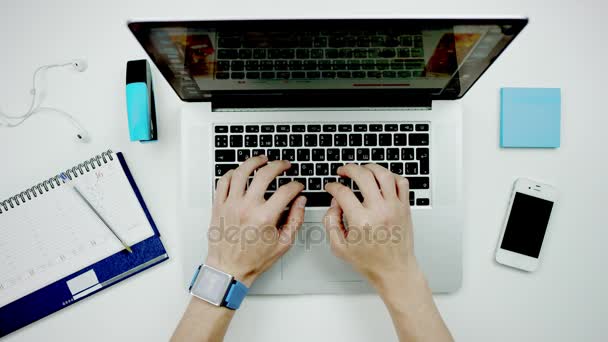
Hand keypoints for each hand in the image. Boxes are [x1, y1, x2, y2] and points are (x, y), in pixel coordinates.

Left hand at [206, 156, 305, 286]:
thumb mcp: (283, 244)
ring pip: (241, 172)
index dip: (296, 185)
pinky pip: (223, 181)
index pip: (285, 191)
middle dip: (278, 165)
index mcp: (264, 217)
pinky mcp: (218, 206)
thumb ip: (295, 220)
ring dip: (254, 162)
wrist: (228, 269)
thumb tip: (301, 202)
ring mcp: (230, 205)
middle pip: (264, 174)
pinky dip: (232, 173)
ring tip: (262, 159)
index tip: (298, 186)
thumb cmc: (253, 259)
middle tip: (284, 165)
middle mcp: (246, 208)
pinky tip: (240, 172)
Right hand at [323, 163, 415, 287]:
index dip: (332, 186)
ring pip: (384, 174)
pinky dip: (391, 176)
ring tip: (362, 169)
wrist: (395, 271)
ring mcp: (394, 207)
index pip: (342, 193)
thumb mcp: (340, 248)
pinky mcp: (405, 208)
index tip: (331, 187)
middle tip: (343, 171)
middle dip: (349, 169)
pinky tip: (382, 179)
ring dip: (370, 167)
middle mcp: (379, 211)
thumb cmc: (370, 262)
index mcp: (361, 221)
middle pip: (363, 176)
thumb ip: (330, 223)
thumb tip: (334, 204)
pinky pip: (402, 183)